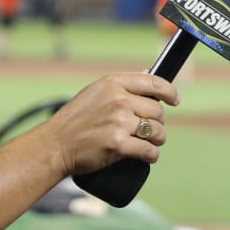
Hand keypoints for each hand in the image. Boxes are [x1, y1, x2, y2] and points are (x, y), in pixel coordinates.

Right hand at [40, 72, 178, 175]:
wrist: (55, 145)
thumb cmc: (75, 120)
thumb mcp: (95, 92)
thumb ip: (120, 85)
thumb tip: (148, 73)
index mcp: (113, 83)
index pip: (153, 82)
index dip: (169, 92)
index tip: (175, 100)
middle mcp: (118, 100)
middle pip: (157, 111)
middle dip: (157, 123)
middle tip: (149, 130)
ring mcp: (119, 122)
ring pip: (156, 131)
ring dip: (157, 139)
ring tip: (148, 143)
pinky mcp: (118, 144)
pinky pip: (149, 150)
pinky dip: (151, 155)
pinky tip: (148, 156)